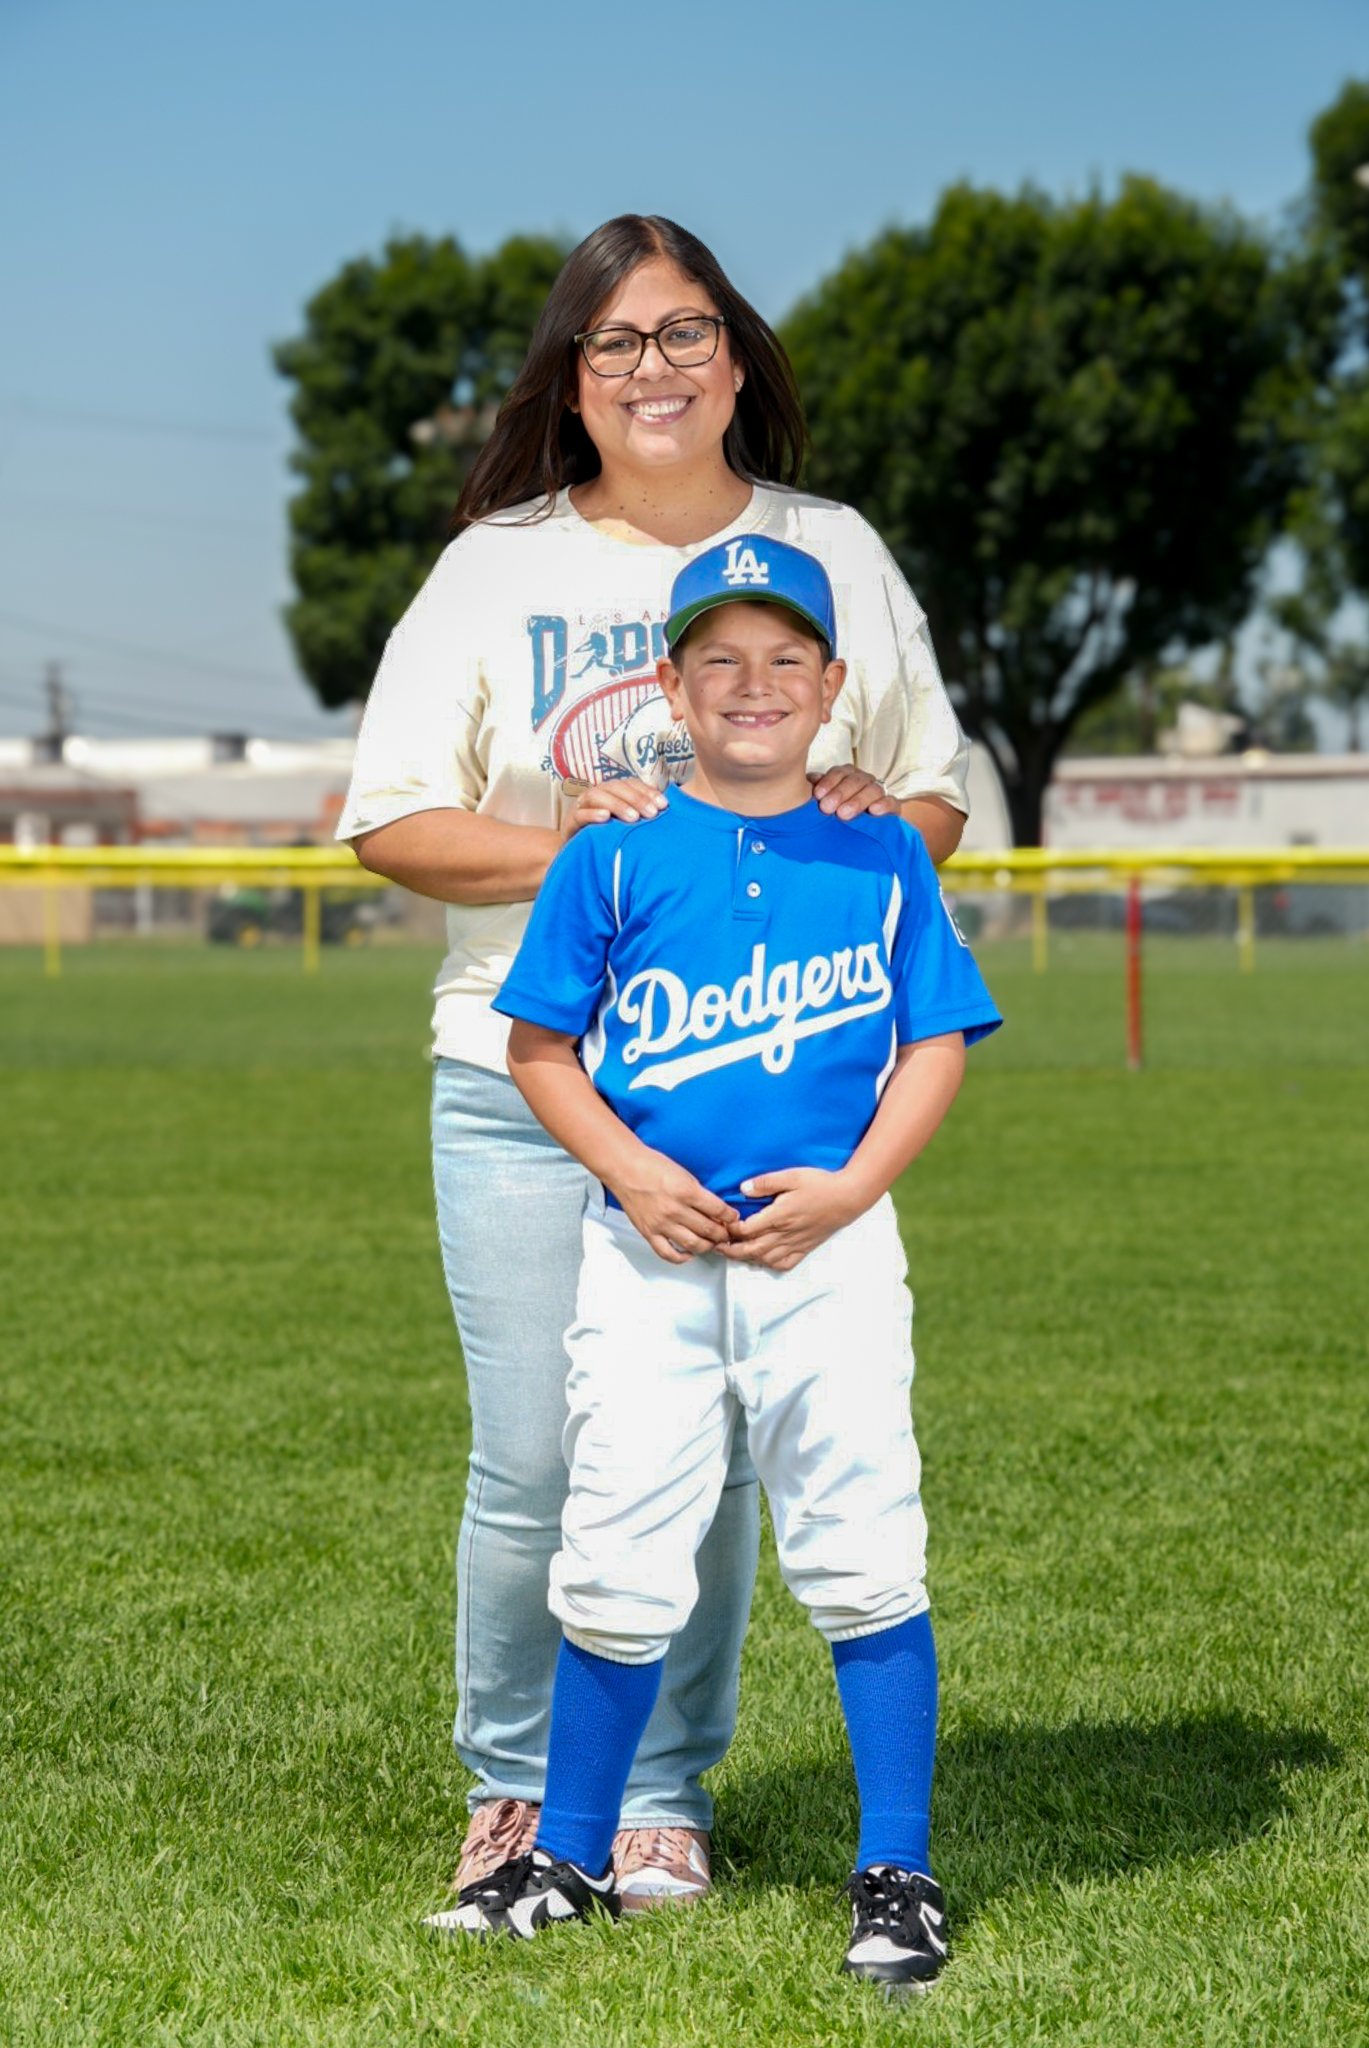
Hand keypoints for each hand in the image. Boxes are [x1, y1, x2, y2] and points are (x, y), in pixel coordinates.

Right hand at [560, 776, 666, 839]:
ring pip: (597, 796)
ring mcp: (581, 808)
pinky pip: (579, 814)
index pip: (630, 784)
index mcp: (612, 793)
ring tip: (633, 818)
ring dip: (617, 805)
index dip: (647, 791)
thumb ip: (644, 816)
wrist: (578, 860)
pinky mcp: (568, 823)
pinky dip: (592, 814)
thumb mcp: (627, 828)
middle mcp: (596, 796)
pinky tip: (606, 818)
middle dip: (636, 799)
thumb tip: (668, 808)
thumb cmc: (608, 842)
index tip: (663, 805)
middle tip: (652, 813)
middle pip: (615, 787)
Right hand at [610, 1148, 739, 1265]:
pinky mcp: (649, 1233)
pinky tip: (689, 1254)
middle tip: (726, 1233)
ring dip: (707, 1246)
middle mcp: (675, 1210)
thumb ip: (699, 1194)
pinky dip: (681, 1258)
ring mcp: (662, 1224)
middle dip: (723, 1234)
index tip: (733, 1218)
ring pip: (693, 1245)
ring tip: (711, 1243)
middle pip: (709, 1230)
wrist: (625, 1168)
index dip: (730, 1217)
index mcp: (686, 1191)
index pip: (718, 1210)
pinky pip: (668, 1253)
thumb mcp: (684, 1174)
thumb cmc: (652, 1166)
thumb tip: (715, 1210)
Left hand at [721, 1167, 864, 1270]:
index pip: (746, 1230)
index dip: (730, 1229)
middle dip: (731, 1250)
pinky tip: (763, 1259)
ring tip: (735, 1252)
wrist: (848, 1198)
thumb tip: (743, 1189)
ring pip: (765, 1259)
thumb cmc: (820, 1184)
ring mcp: (795, 1244)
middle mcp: (785, 1234)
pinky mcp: (805, 1248)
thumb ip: (766, 1182)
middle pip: (751, 1250)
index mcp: (779, 1216)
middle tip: (717, 1245)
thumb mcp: (792, 1176)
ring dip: (747, 1258)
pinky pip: (784, 1264)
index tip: (721, 1224)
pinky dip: (769, 1265)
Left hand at [809, 765, 894, 818]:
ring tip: (843, 814)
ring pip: (873, 789)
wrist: (852, 840)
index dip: (829, 781)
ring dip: (858, 800)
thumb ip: (816, 792)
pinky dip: (884, 805)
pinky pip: (892, 802)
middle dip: (840, 793)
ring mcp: (878, 794)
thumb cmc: (831, 817)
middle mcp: (863, 782)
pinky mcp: (892, 808)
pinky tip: (873, 811)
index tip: (817, 795)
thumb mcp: (822, 804)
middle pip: (856, 779)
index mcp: (846, 776)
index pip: (839, 772)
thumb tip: (809, 780)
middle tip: (827, 808)